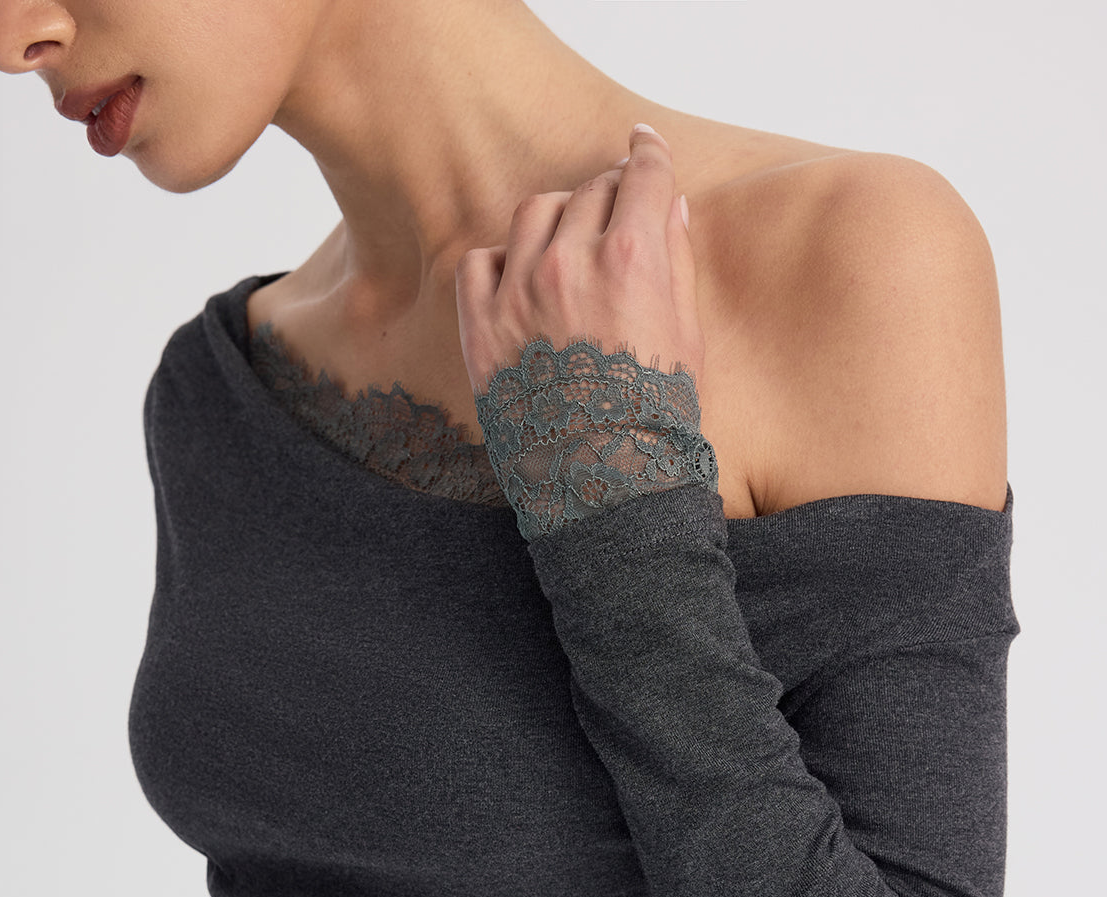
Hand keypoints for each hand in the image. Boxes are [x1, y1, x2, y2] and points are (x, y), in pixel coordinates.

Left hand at [454, 124, 705, 401]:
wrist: (601, 482)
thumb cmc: (656, 416)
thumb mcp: (686, 336)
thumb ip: (675, 262)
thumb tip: (669, 205)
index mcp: (631, 258)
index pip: (642, 176)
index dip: (648, 153)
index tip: (645, 143)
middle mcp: (571, 262)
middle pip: (590, 191)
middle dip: (609, 194)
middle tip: (616, 212)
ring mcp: (520, 291)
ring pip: (535, 213)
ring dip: (558, 217)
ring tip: (569, 242)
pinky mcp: (482, 325)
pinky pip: (481, 261)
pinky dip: (501, 260)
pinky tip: (518, 277)